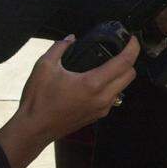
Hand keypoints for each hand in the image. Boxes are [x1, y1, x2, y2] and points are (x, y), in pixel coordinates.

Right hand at [0, 35, 138, 167]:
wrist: (33, 130)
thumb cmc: (38, 100)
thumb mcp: (44, 66)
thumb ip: (59, 47)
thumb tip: (71, 38)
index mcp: (92, 84)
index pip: (124, 62)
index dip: (133, 47)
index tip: (132, 38)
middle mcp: (102, 98)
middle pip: (130, 75)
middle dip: (130, 59)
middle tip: (121, 48)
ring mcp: (101, 109)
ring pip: (124, 87)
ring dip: (122, 73)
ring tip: (111, 62)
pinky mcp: (97, 116)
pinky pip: (114, 97)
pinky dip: (113, 85)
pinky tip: (99, 78)